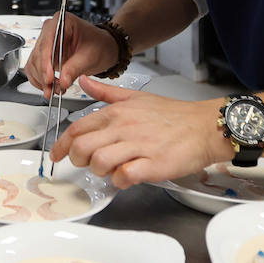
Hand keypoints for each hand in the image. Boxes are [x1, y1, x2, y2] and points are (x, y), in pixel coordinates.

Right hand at [24, 12, 117, 96]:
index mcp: (62, 22)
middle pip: (38, 54)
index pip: (47, 41)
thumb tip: (63, 81)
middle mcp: (50, 31)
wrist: (103, 49)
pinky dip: (41, 81)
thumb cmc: (99, 45)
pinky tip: (51, 87)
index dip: (45, 61)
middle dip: (44, 74)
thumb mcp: (90, 56)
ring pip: (34, 63)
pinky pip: (34, 69)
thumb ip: (75, 68)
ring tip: (56, 89)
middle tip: (54, 88)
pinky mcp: (44, 56)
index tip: (49, 77)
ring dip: (42, 80)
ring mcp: (46, 44)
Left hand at [49, 77, 230, 187]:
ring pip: (99, 162)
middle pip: (82, 148)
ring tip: (112, 169)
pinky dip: (121, 181)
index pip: (77, 128)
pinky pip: (124, 176)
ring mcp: (138, 145)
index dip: (62, 145)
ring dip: (100, 171)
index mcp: (117, 112)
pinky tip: (128, 176)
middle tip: (89, 163)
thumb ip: (106, 92)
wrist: (205, 127)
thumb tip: (83, 81)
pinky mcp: (153, 163)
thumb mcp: (136, 97)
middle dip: (79, 160)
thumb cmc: (173, 115)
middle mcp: (124, 126)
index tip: (58, 155)